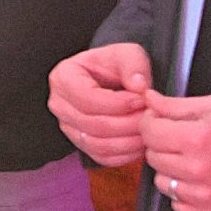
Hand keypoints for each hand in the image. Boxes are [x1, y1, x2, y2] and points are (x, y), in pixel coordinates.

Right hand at [49, 41, 153, 167]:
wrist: (112, 78)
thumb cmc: (114, 65)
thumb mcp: (126, 53)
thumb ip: (134, 64)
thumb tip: (139, 86)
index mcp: (63, 78)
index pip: (87, 98)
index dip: (117, 103)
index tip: (141, 99)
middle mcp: (60, 105)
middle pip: (92, 124)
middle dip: (127, 123)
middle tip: (150, 116)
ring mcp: (68, 127)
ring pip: (97, 144)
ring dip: (128, 140)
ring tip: (148, 128)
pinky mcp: (82, 144)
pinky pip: (102, 157)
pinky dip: (124, 154)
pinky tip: (140, 142)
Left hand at [142, 92, 210, 210]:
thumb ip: (176, 105)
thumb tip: (147, 99)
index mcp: (197, 139)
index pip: (148, 131)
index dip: (152, 122)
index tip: (161, 120)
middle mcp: (197, 170)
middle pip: (152, 156)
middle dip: (162, 144)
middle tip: (182, 139)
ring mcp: (204, 195)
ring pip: (162, 181)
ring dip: (171, 170)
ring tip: (194, 160)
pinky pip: (178, 203)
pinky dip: (184, 192)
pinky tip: (201, 179)